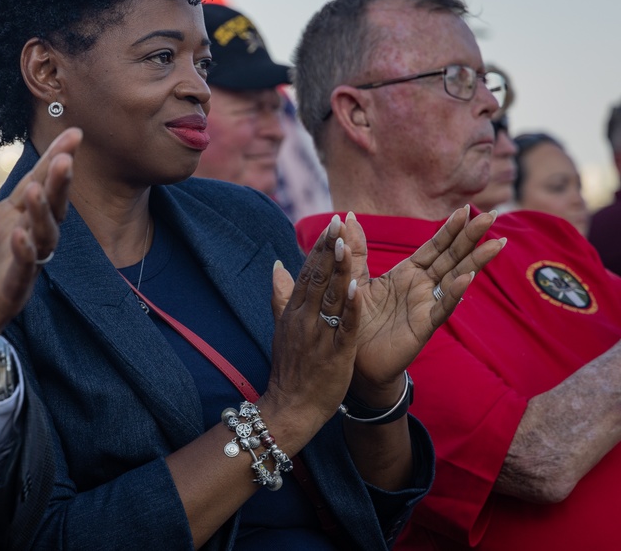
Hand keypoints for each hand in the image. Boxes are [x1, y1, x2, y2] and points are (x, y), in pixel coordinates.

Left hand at [0, 128, 81, 395]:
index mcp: (9, 220)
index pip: (38, 184)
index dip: (55, 160)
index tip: (73, 132)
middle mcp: (20, 242)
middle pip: (50, 209)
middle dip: (59, 185)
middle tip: (65, 158)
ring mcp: (17, 271)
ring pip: (42, 241)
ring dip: (43, 216)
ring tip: (37, 190)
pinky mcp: (6, 299)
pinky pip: (20, 275)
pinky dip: (23, 256)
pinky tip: (20, 235)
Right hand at [261, 215, 361, 447]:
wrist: (289, 408)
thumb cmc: (289, 370)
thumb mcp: (281, 329)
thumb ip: (281, 296)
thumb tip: (277, 265)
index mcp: (294, 312)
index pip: (307, 272)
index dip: (320, 248)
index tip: (331, 225)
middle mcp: (304, 319)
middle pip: (317, 278)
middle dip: (329, 250)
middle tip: (338, 223)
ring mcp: (318, 336)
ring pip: (329, 297)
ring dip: (338, 270)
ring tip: (345, 244)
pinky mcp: (335, 354)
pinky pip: (343, 327)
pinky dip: (349, 307)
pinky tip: (355, 287)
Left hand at [345, 207, 504, 403]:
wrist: (352, 356)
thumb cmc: (355, 318)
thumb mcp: (353, 279)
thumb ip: (354, 250)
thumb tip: (347, 216)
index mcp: (408, 273)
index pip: (434, 246)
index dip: (450, 229)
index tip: (465, 208)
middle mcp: (422, 286)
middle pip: (452, 257)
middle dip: (471, 237)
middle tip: (492, 216)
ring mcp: (426, 305)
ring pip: (456, 279)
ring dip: (476, 262)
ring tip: (496, 243)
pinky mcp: (423, 326)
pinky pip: (442, 308)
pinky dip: (455, 294)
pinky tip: (469, 279)